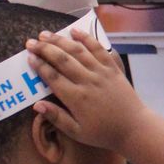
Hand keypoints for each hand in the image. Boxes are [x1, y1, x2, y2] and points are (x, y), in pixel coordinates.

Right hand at [27, 28, 144, 151]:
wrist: (134, 127)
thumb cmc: (103, 132)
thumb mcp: (77, 132)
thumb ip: (57, 117)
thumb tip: (36, 105)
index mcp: (77, 98)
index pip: (53, 77)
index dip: (39, 65)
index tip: (29, 57)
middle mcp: (88, 81)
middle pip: (62, 59)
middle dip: (44, 49)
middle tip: (31, 42)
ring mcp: (102, 73)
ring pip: (78, 51)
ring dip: (60, 40)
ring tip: (45, 34)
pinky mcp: (113, 68)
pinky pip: (99, 49)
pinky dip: (87, 38)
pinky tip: (75, 31)